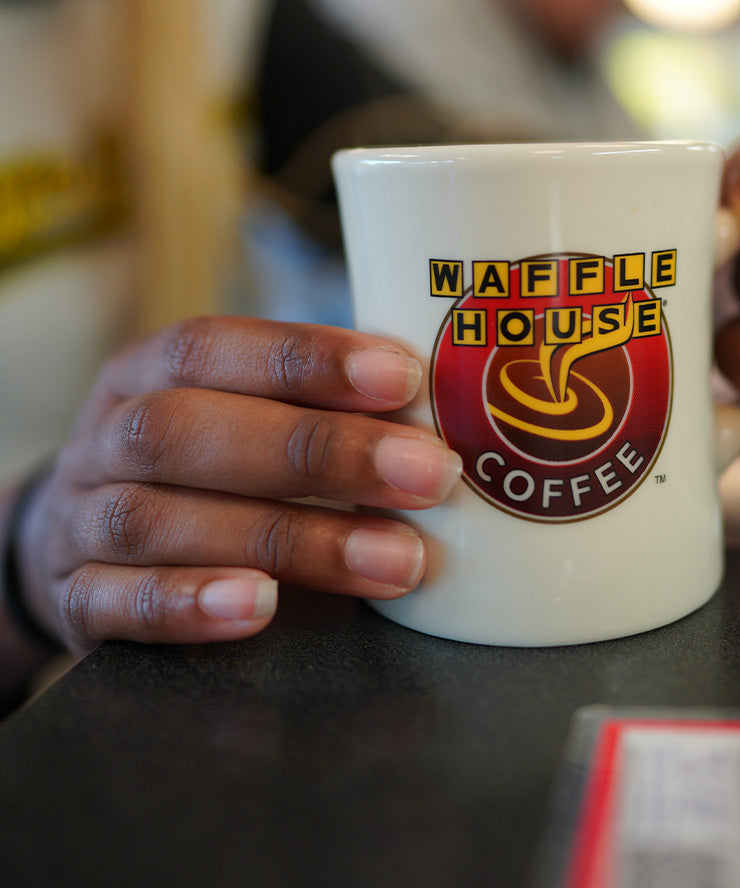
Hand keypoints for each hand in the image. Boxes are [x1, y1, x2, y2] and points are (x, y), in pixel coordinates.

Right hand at [13, 318, 461, 651]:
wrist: (78, 541)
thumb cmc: (202, 465)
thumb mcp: (242, 414)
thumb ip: (317, 407)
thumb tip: (448, 406)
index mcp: (149, 372)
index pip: (213, 347)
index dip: (307, 359)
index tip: (404, 378)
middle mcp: (107, 438)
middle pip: (186, 431)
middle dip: (318, 452)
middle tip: (429, 477)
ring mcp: (80, 522)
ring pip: (159, 520)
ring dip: (288, 538)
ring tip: (394, 561)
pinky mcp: (77, 600)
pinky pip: (114, 603)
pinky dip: (189, 603)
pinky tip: (260, 607)